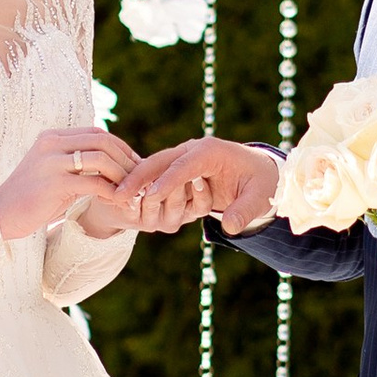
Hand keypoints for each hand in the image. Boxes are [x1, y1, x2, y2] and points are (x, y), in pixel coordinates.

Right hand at [0, 126, 139, 243]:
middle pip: (103, 141)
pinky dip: (112, 191)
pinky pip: (94, 182)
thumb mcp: (57, 173)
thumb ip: (80, 164)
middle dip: (126, 159)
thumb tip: (114, 162)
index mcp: (53, 137)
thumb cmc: (33, 198)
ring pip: (101, 159)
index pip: (96, 133)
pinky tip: (119, 201)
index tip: (134, 164)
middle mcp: (52, 143)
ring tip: (131, 191)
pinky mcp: (55, 182)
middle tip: (140, 178)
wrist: (2, 215)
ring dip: (122, 176)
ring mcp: (52, 161)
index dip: (120, 147)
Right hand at [116, 136, 280, 234]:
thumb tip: (230, 226)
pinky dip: (141, 184)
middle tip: (119, 196)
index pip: (185, 165)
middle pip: (161, 160)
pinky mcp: (179, 166)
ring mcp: (184, 156)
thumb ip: (244, 211)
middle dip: (139, 178)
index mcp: (213, 151)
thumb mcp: (259, 198)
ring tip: (115, 198)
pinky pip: (157, 174)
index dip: (167, 181)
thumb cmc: (261, 183)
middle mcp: (194, 149)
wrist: (260, 171)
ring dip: (135, 181)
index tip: (150, 196)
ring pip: (154, 166)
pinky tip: (124, 198)